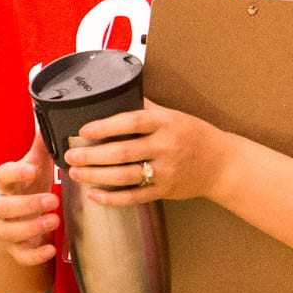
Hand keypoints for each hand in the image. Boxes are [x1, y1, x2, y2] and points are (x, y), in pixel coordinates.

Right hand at [0, 140, 60, 266]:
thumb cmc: (24, 189)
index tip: (31, 169)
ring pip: (11, 232)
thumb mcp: (32, 167)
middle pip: (5, 208)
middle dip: (27, 205)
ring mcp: (3, 230)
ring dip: (32, 227)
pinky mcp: (13, 249)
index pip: (2, 175)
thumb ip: (40, 147)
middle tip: (51, 200)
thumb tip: (46, 116)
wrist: (7, 221)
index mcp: (2, 183)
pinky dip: (35, 255)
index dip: (15, 173)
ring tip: (55, 220)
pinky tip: (51, 249)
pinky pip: (20, 256)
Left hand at [60, 102, 233, 204]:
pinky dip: (112, 198)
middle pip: (122, 152)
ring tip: (75, 173)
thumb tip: (117, 94)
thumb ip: (146, 108)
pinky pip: (134, 196)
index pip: (131, 122)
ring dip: (96, 175)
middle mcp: (165, 146)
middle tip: (70, 156)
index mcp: (166, 123)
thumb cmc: (195, 135)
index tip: (84, 130)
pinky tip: (94, 195)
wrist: (222, 164)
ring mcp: (165, 171)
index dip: (105, 126)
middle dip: (91, 155)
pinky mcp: (164, 191)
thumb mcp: (173, 114)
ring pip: (125, 176)